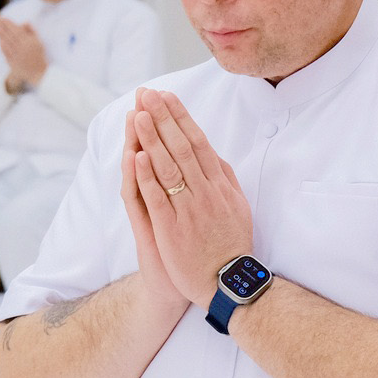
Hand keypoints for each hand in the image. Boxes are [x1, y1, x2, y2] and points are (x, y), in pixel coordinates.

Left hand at [0, 18, 47, 89]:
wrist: (38, 72)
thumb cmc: (39, 55)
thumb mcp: (39, 42)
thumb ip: (32, 31)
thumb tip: (24, 22)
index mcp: (29, 42)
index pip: (16, 30)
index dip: (9, 23)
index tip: (3, 18)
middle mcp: (22, 48)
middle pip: (10, 35)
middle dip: (3, 26)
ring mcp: (16, 55)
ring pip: (6, 42)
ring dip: (1, 34)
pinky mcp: (12, 62)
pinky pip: (5, 51)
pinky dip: (2, 45)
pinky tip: (0, 40)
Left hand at [128, 89, 256, 308]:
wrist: (228, 282)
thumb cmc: (232, 245)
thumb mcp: (239, 207)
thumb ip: (227, 180)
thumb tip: (216, 155)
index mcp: (220, 186)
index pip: (198, 143)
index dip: (181, 118)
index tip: (167, 97)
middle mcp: (206, 193)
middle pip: (181, 148)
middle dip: (163, 118)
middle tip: (148, 94)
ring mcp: (189, 210)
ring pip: (169, 168)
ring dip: (152, 139)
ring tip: (138, 115)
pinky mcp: (172, 229)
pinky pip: (158, 198)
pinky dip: (148, 176)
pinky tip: (138, 155)